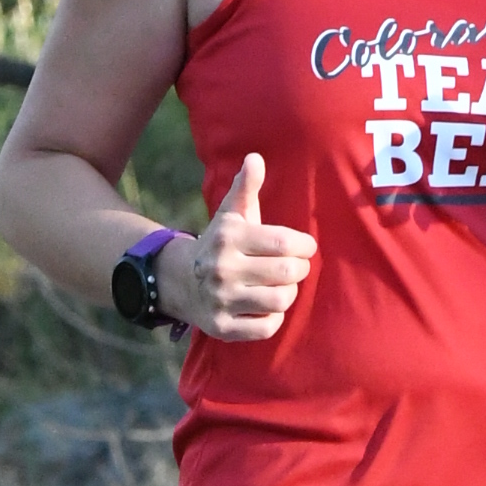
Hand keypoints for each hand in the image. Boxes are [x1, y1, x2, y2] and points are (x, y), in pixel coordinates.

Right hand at [173, 154, 313, 340]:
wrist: (181, 281)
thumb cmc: (221, 243)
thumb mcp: (232, 213)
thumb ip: (246, 186)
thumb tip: (255, 158)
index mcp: (228, 236)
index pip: (285, 242)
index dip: (304, 246)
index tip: (305, 247)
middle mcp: (221, 268)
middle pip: (287, 273)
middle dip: (299, 269)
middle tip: (296, 267)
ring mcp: (219, 300)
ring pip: (280, 301)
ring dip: (288, 293)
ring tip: (282, 286)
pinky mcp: (221, 328)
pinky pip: (267, 327)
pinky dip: (273, 318)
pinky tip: (266, 306)